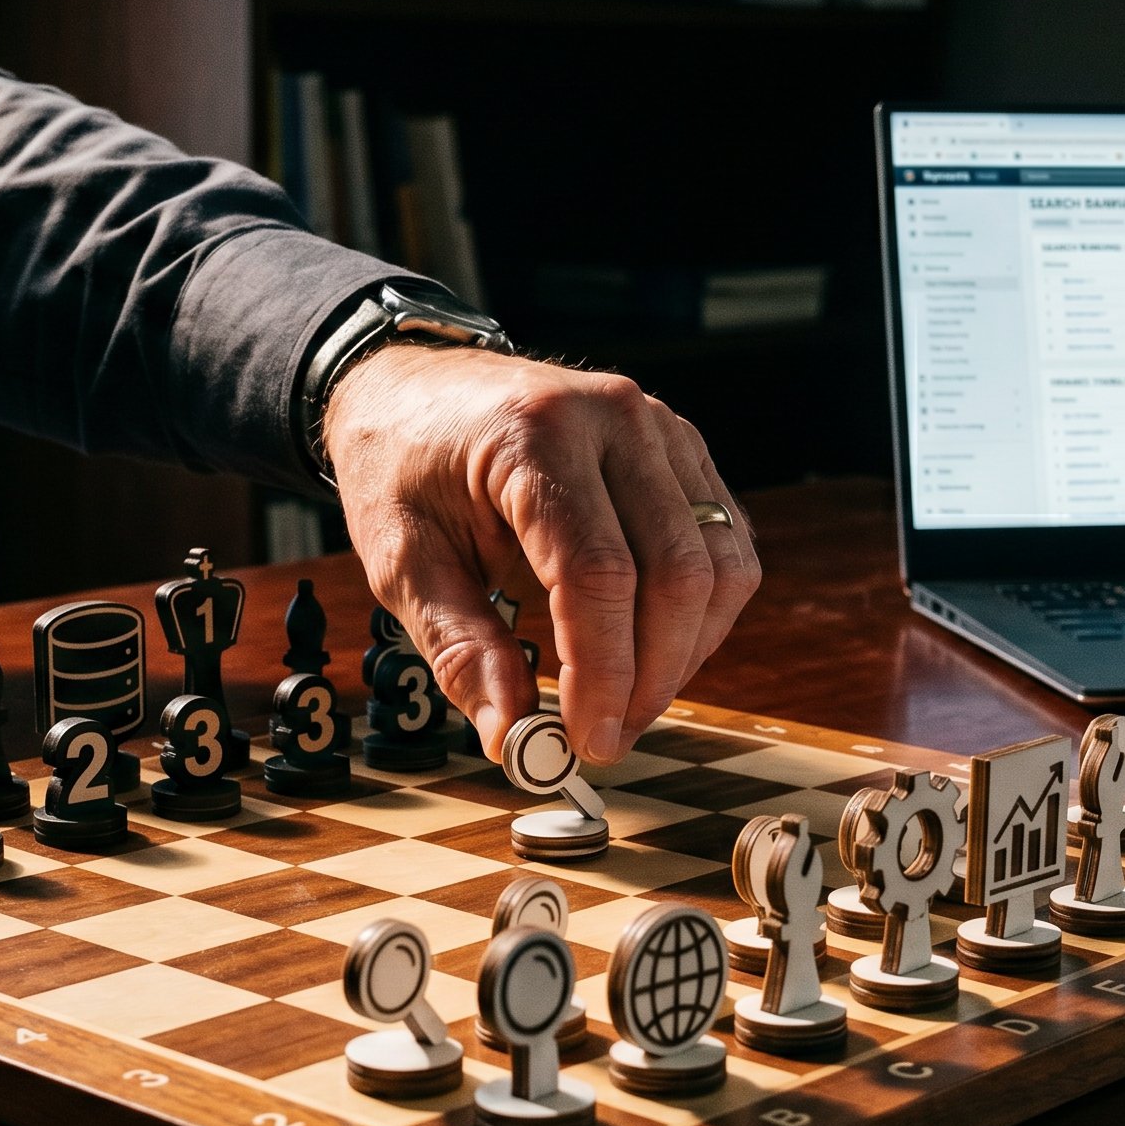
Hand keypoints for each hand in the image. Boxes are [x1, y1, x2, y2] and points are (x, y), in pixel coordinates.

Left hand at [321, 344, 760, 764]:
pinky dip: (700, 613)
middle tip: (608, 737)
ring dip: (685, 652)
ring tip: (628, 700)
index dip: (604, 672)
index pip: (598, 573)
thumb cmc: (400, 464)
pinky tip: (650, 647)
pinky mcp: (681, 450)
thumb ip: (458, 647)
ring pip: (720, 564)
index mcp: (533, 435)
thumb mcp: (399, 558)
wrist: (412, 385)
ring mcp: (659, 428)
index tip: (587, 740)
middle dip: (652, 676)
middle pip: (676, 573)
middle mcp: (614, 418)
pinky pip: (724, 544)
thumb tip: (509, 735)